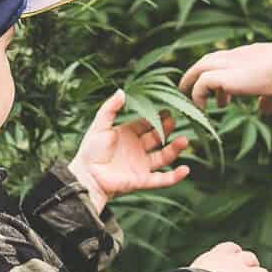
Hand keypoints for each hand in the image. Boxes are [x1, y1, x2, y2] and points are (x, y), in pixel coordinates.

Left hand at [69, 91, 192, 210]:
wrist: (87, 176)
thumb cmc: (90, 151)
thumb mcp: (100, 125)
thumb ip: (110, 108)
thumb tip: (122, 91)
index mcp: (127, 135)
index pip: (146, 124)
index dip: (156, 118)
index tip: (168, 110)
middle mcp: (136, 149)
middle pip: (157, 138)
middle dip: (167, 130)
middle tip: (175, 121)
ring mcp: (140, 165)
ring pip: (163, 157)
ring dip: (175, 149)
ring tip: (184, 141)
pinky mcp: (142, 180)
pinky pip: (162, 179)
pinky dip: (174, 176)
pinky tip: (185, 169)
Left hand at [178, 41, 271, 115]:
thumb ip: (269, 99)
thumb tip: (264, 109)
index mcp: (251, 54)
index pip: (228, 59)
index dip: (221, 73)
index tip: (222, 93)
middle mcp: (238, 55)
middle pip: (209, 59)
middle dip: (199, 74)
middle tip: (197, 93)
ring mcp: (230, 62)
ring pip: (201, 66)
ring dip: (192, 82)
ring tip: (193, 102)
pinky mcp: (224, 75)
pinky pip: (202, 82)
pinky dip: (198, 94)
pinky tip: (201, 108)